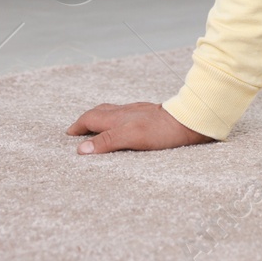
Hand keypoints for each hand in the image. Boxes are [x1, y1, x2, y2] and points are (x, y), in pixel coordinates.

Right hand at [66, 102, 214, 154]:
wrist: (192, 120)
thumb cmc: (164, 130)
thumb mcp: (132, 136)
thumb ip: (107, 140)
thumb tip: (81, 148)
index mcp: (119, 117)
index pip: (91, 118)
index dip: (78, 126)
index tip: (69, 134)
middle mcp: (127, 112)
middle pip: (101, 112)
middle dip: (86, 120)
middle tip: (78, 130)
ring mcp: (140, 112)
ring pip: (115, 113)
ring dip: (102, 119)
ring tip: (97, 128)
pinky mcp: (152, 116)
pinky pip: (128, 116)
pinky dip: (118, 121)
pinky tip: (125, 126)